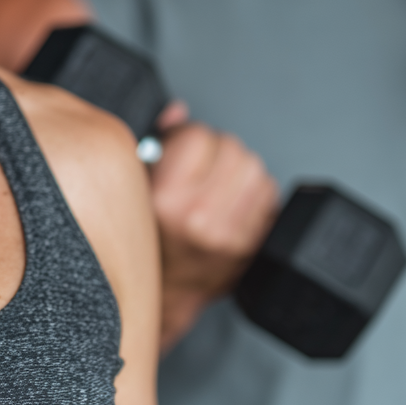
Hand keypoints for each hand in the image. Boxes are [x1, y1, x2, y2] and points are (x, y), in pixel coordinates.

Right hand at [148, 108, 278, 350]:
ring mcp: (230, 236)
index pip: (198, 136)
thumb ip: (155, 141)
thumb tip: (178, 112)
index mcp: (165, 198)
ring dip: (239, 169)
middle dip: (217, 149)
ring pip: (256, 170)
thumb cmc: (145, 236)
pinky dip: (255, 192)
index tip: (181, 146)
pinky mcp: (252, 248)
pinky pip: (269, 197)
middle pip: (233, 149)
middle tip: (200, 163)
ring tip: (218, 181)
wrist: (162, 293)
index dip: (189, 135)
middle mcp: (200, 218)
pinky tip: (233, 200)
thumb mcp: (136, 185)